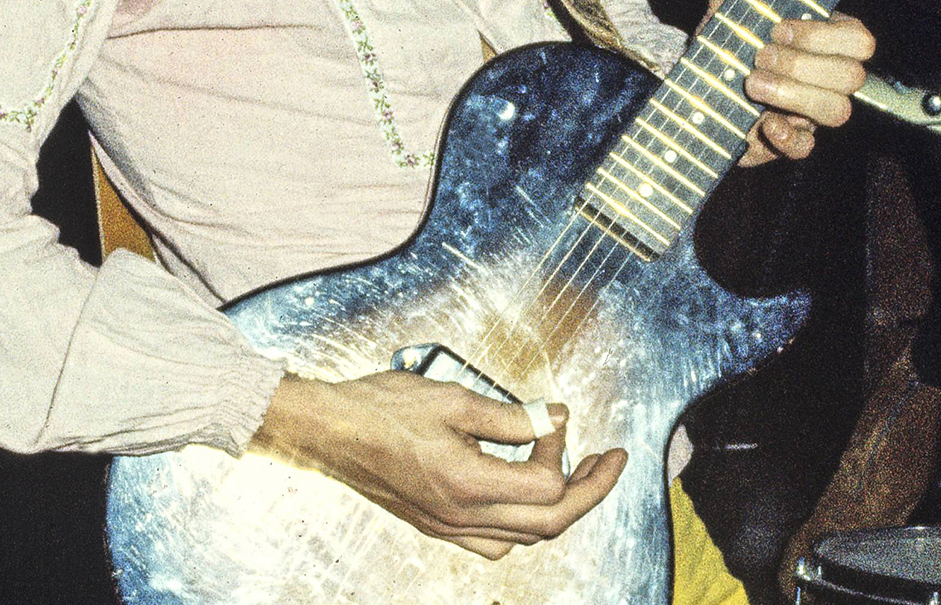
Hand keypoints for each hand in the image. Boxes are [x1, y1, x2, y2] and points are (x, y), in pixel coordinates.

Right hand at [249, 372, 626, 557]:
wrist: (329, 431)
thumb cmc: (384, 408)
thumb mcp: (455, 399)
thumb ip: (512, 416)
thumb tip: (557, 418)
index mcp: (468, 485)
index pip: (548, 487)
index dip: (565, 451)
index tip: (559, 418)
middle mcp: (461, 517)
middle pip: (549, 523)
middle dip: (590, 490)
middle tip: (611, 460)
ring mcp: (447, 527)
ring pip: (524, 537)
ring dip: (558, 509)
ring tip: (574, 472)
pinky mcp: (435, 525)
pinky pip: (493, 541)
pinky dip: (522, 522)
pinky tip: (523, 493)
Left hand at [703, 0, 873, 164]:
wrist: (694, 83)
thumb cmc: (728, 37)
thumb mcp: (730, 0)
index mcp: (823, 39)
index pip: (860, 40)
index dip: (825, 36)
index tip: (780, 25)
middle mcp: (824, 76)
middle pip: (852, 78)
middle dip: (804, 65)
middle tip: (758, 56)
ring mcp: (809, 112)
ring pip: (838, 113)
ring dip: (795, 96)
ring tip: (752, 84)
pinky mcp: (786, 141)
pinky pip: (806, 149)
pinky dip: (788, 138)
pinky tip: (762, 125)